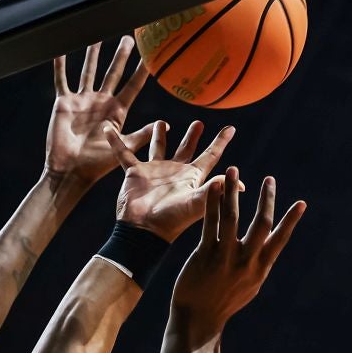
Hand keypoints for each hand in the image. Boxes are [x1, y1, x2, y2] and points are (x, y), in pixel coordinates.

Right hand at [46, 38, 149, 186]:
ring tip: (97, 37)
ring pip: (88, 71)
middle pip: (113, 73)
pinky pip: (62, 80)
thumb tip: (166, 125)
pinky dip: (60, 65)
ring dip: (92, 55)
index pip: (133, 86)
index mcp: (117, 112)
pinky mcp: (64, 103)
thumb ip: (142, 134)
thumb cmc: (97, 165)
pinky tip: (60, 50)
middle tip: (128, 38)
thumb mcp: (124, 147)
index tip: (149, 55)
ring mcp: (82, 101)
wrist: (70, 171)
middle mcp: (101, 103)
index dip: (141, 70)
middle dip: (120, 56)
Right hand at [108, 120, 236, 242]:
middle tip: (199, 122)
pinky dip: (115, 141)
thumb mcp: (197, 204)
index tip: (231, 128)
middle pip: (187, 150)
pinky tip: (108, 129)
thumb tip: (243, 184)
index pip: (210, 157)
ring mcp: (154, 172)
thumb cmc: (172, 219)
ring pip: (158, 148)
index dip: (220, 142)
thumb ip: (216, 190)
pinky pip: (124, 152)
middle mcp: (175, 173)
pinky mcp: (134, 173)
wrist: (143, 230)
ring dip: (159, 135)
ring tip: (162, 123)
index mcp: (192, 178)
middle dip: (193, 136)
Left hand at [169, 166, 306, 327]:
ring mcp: (225, 258)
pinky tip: (213, 186)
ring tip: (233, 170)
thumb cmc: (223, 301)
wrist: (199, 319)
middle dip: (267, 199)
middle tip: (269, 179)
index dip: (291, 220)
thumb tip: (270, 248)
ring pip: (232, 218)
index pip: (280, 240)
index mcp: (260, 268)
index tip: (302, 203)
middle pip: (262, 224)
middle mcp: (246, 262)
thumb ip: (258, 264)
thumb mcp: (248, 285)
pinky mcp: (205, 256)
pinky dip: (212, 203)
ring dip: (233, 191)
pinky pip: (210, 224)